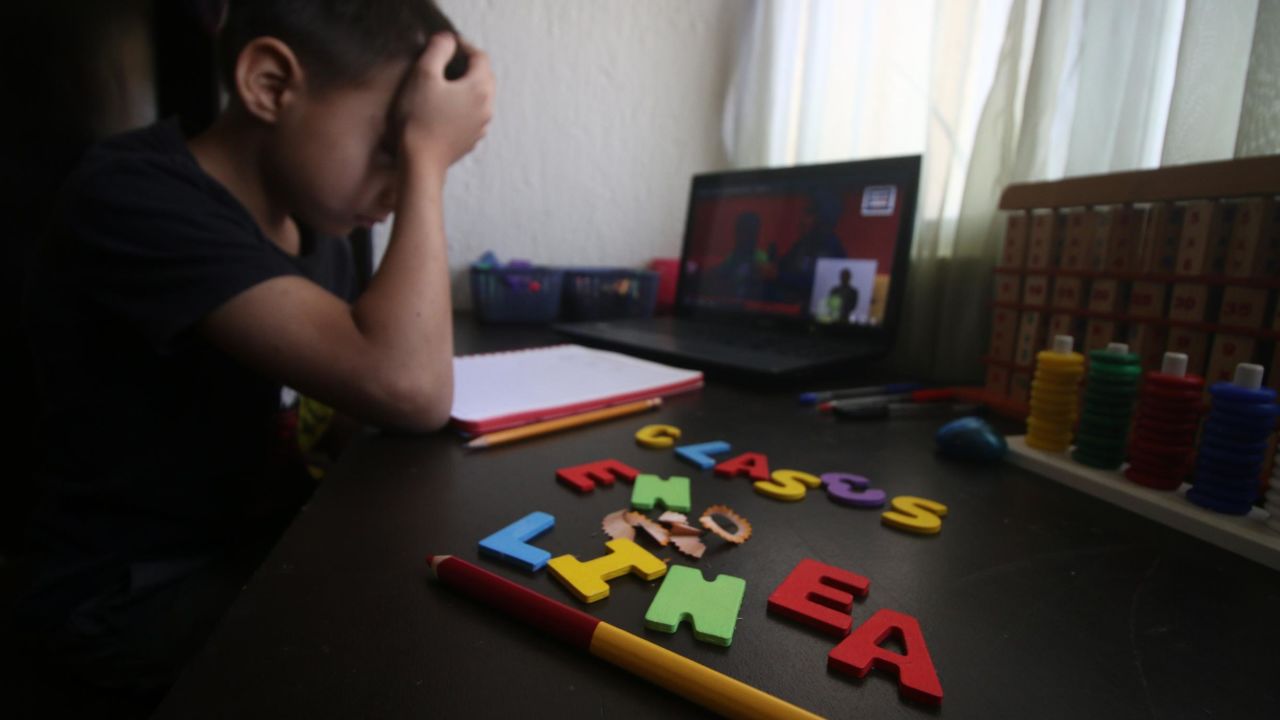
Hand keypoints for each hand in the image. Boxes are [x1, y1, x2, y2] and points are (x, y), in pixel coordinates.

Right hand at [395, 33, 494, 172]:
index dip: (465, 46)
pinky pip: (473, 115)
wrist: (421, 161)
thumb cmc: (420, 117)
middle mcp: (487, 106)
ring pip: (481, 97)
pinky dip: (465, 105)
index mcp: (480, 87)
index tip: (449, 43)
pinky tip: (447, 107)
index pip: (480, 57)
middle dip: (470, 65)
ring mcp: (482, 125)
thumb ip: (438, 50)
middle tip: (450, 60)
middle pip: (485, 77)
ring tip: (448, 82)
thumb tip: (448, 39)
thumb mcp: (424, 75)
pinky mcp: (472, 139)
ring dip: (468, 86)